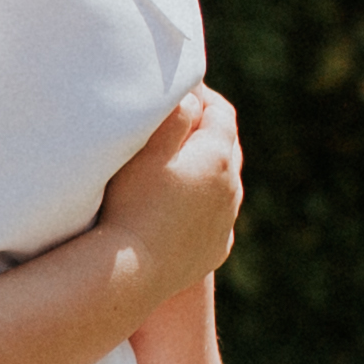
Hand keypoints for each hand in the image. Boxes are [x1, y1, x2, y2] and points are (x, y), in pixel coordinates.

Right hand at [101, 85, 244, 285]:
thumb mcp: (147, 146)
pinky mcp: (216, 249)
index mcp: (218, 156)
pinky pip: (216, 219)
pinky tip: (181, 208)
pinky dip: (204, 207)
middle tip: (180, 123)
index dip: (202, 97)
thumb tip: (192, 96)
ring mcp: (226, 222)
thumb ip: (174, 112)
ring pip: (225, 186)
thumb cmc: (131, 203)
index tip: (181, 91)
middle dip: (207, 131)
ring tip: (179, 166)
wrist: (132, 271)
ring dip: (207, 172)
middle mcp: (232, 188)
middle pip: (228, 147)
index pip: (221, 112)